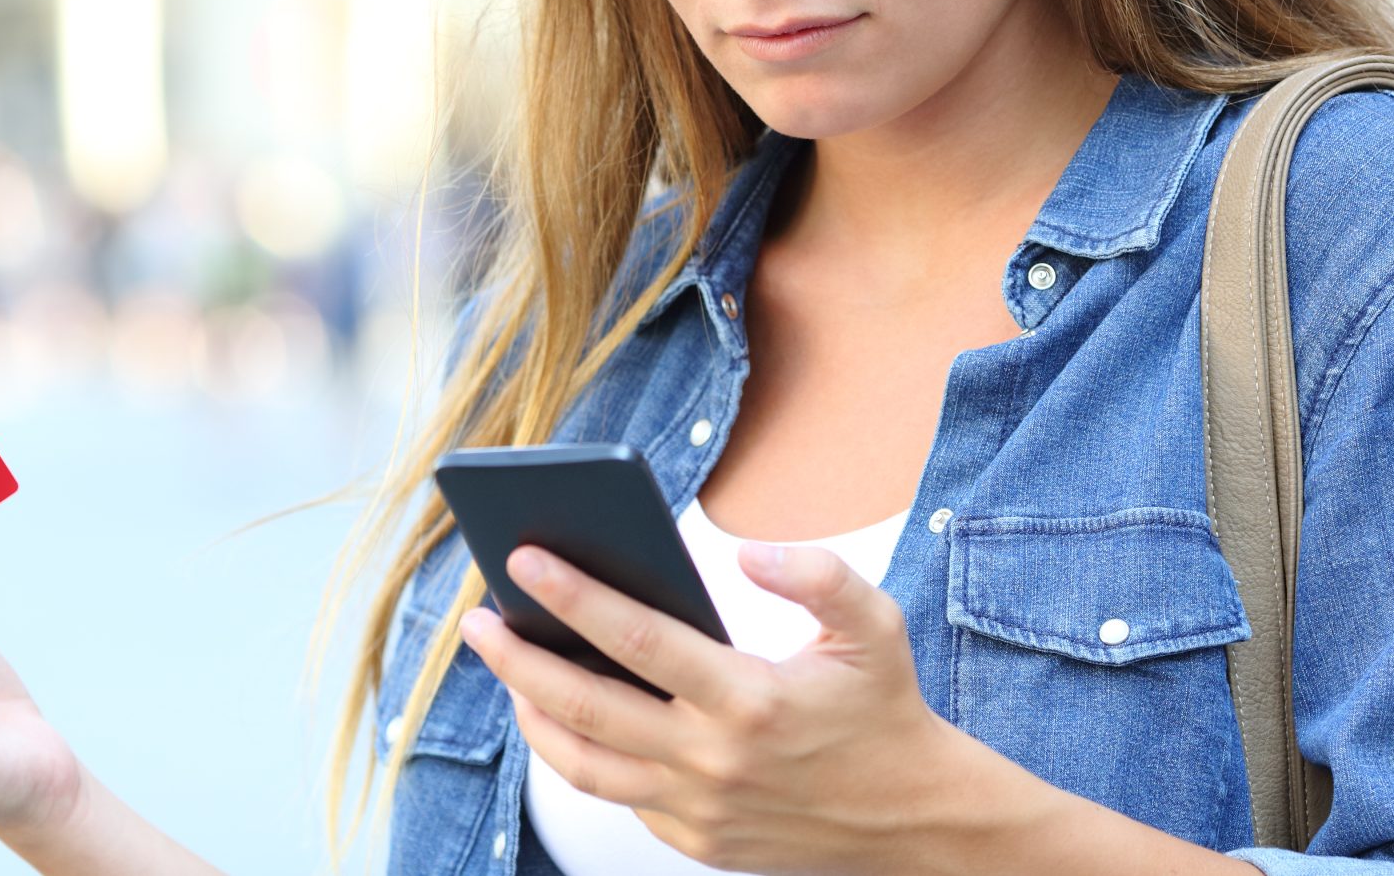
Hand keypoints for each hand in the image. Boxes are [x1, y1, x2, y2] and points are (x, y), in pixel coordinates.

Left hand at [458, 539, 1046, 872]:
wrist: (914, 820)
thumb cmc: (885, 709)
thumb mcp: (874, 624)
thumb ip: (816, 573)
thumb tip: (746, 552)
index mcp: (748, 698)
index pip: (636, 639)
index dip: (572, 596)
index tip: (523, 557)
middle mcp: (712, 760)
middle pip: (585, 708)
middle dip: (518, 659)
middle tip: (478, 620)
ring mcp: (698, 810)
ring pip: (585, 766)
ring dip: (533, 715)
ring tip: (507, 667)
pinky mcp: (696, 842)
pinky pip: (622, 796)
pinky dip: (584, 754)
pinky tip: (566, 714)